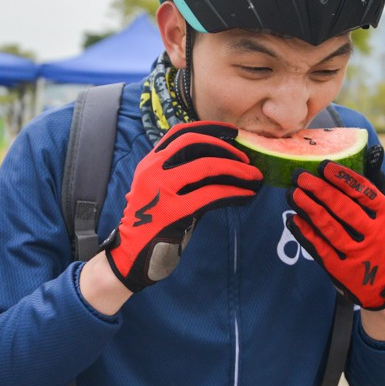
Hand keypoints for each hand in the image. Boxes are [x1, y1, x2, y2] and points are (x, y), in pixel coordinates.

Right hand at [104, 121, 262, 291]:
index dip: (209, 128)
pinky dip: (234, 192)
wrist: (130, 256)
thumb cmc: (152, 225)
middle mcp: (152, 170)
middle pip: (194, 143)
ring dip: (236, 169)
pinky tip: (247, 195)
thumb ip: (183, 176)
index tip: (232, 133)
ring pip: (206, 166)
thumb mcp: (162, 192)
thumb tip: (223, 165)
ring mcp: (160, 190)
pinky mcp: (172, 212)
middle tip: (246, 159)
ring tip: (254, 177)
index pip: (180, 133)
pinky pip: (211, 195)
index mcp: (150, 163)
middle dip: (225, 147)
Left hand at [286, 159, 384, 310]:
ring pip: (329, 227)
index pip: (363, 192)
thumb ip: (377, 184)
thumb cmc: (382, 239)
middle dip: (319, 189)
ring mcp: (358, 254)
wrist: (384, 286)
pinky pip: (320, 248)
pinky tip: (293, 218)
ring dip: (308, 208)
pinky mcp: (341, 271)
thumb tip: (373, 150)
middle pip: (343, 208)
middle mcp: (375, 235)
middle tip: (300, 176)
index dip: (342, 177)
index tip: (323, 166)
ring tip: (293, 193)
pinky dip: (305, 232)